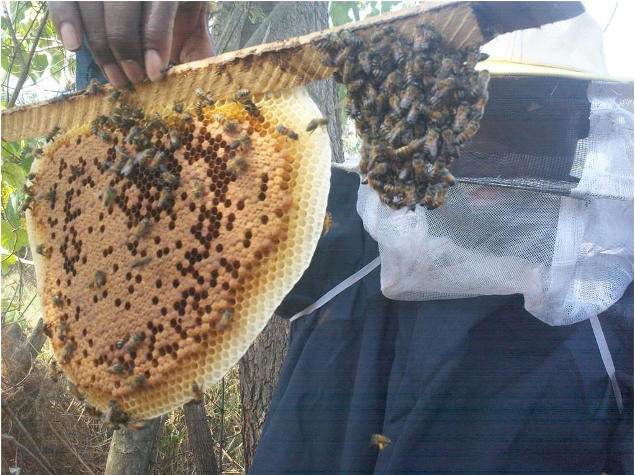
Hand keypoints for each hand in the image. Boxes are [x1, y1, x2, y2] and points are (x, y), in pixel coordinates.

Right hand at [49, 1, 214, 86]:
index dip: (155, 38)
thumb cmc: (180, 13)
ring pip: (92, 3)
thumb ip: (200, 50)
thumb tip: (201, 83)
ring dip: (100, 44)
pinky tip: (73, 46)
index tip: (152, 72)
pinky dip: (64, 19)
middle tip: (132, 80)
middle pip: (122, 5)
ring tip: (114, 77)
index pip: (160, 1)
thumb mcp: (195, 27)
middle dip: (125, 47)